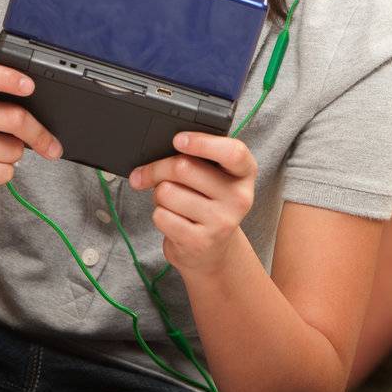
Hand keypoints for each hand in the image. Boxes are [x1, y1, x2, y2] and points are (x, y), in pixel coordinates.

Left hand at [129, 132, 256, 276]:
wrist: (212, 252)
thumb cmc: (207, 204)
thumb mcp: (214, 178)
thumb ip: (197, 159)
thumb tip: (155, 153)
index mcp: (245, 173)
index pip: (233, 152)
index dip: (202, 143)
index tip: (178, 140)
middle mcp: (239, 198)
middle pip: (183, 167)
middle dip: (156, 168)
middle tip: (147, 173)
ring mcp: (221, 222)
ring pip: (166, 191)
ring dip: (158, 195)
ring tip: (172, 203)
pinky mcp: (200, 241)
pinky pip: (161, 215)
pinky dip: (158, 214)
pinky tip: (173, 220)